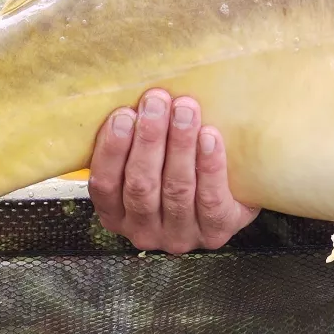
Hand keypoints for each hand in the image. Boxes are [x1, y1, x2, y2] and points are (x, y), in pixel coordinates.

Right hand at [87, 87, 258, 252]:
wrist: (228, 198)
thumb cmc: (176, 170)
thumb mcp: (147, 162)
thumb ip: (133, 140)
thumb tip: (132, 98)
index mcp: (115, 214)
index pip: (104, 185)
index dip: (112, 149)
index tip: (124, 114)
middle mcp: (143, 230)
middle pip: (142, 185)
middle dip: (149, 139)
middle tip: (157, 101)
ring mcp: (179, 236)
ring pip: (176, 189)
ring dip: (180, 145)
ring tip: (185, 109)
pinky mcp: (215, 232)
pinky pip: (211, 199)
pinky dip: (209, 166)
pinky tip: (209, 137)